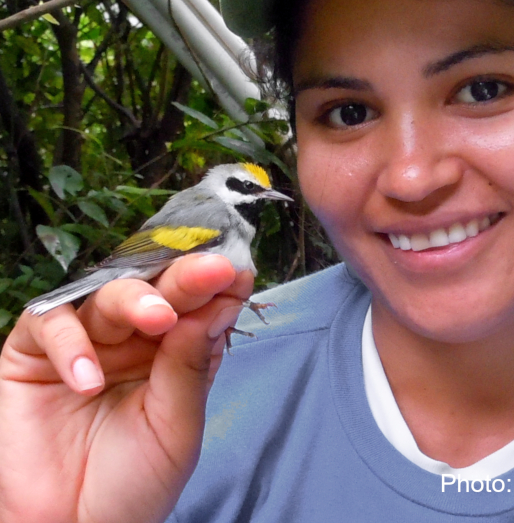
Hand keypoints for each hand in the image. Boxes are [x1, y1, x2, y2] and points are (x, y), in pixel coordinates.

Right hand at [0, 255, 252, 522]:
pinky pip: (48, 325)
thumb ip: (190, 366)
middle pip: (158, 290)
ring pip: (108, 295)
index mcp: (175, 351)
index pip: (198, 304)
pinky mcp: (34, 356)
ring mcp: (86, 342)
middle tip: (212, 271)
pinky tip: (89, 380)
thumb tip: (217, 303)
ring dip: (135, 300)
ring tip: (159, 319)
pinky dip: (69, 344)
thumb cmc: (132, 484)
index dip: (217, 285)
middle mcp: (132, 339)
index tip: (239, 270)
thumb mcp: (176, 427)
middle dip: (186, 278)